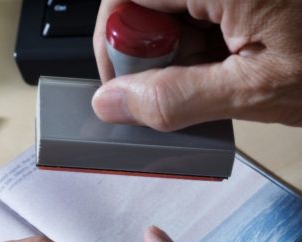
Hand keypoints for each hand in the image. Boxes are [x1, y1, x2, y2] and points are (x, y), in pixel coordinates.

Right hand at [91, 0, 301, 130]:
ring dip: (177, 47)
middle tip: (179, 83)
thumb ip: (175, 99)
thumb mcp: (257, 90)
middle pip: (143, 3)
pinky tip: (227, 57)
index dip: (115, 43)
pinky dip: (200, 39)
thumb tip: (113, 103)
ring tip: (218, 72)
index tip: (127, 84)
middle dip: (149, 49)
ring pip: (168, 8)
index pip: (123, 0)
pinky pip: (194, 9)